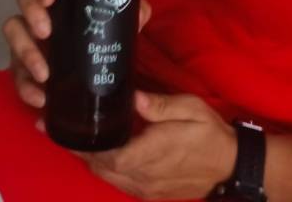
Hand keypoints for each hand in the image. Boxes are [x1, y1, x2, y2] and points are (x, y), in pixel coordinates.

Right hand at [1, 0, 151, 108]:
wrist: (96, 76)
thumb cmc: (105, 36)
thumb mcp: (121, 24)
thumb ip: (132, 13)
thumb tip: (140, 12)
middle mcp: (41, 10)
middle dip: (30, 11)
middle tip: (46, 32)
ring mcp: (29, 36)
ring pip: (12, 30)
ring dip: (25, 51)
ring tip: (44, 73)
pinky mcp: (24, 66)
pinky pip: (16, 73)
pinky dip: (25, 86)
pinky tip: (41, 98)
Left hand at [79, 91, 236, 199]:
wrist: (229, 164)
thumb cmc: (208, 131)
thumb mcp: (190, 108)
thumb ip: (161, 105)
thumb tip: (134, 98)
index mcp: (155, 151)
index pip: (114, 157)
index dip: (90, 149)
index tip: (71, 133)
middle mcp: (148, 175)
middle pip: (105, 169)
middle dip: (83, 154)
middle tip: (62, 133)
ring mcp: (149, 189)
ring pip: (111, 179)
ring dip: (93, 163)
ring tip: (76, 142)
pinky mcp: (152, 194)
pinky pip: (122, 185)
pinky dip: (107, 172)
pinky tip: (100, 157)